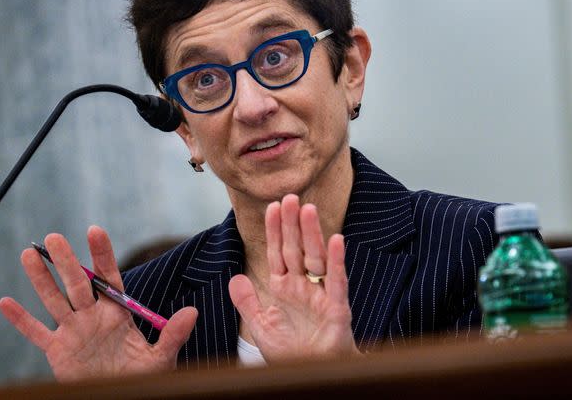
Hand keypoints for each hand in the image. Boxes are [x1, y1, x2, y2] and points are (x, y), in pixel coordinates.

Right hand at [0, 226, 197, 381]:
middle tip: (54, 237)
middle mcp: (93, 316)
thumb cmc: (143, 377)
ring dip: (41, 279)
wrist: (122, 397)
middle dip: (66, 261)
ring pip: (54, 300)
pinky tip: (6, 302)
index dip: (101, 254)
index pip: (109, 277)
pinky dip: (20, 320)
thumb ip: (173, 334)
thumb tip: (192, 312)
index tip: (95, 231)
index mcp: (117, 312)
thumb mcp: (161, 357)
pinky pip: (36, 333)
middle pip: (77, 284)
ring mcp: (74, 332)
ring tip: (29, 253)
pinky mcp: (58, 351)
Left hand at [229, 195, 357, 361]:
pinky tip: (336, 240)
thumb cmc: (292, 352)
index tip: (272, 206)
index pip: (278, 253)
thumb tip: (234, 278)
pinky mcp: (337, 308)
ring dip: (312, 233)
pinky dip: (337, 261)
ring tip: (307, 209)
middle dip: (292, 223)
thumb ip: (248, 303)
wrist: (312, 375)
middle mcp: (303, 286)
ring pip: (316, 258)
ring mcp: (321, 295)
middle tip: (289, 196)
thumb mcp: (262, 326)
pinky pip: (337, 281)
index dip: (275, 230)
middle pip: (296, 249)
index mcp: (284, 288)